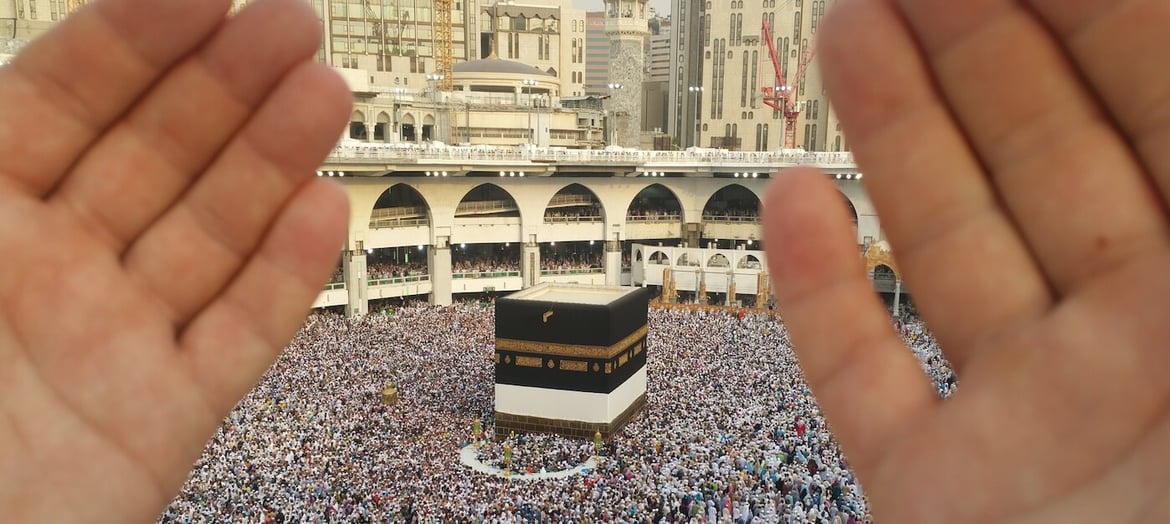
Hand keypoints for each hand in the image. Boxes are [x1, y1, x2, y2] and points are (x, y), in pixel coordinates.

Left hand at [0, 0, 349, 520]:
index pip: (60, 102)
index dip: (135, 41)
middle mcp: (48, 271)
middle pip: (158, 155)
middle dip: (229, 84)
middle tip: (293, 30)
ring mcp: (113, 341)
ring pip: (212, 233)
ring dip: (274, 162)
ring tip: (325, 98)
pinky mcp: (163, 416)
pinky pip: (238, 336)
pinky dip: (287, 278)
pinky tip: (324, 214)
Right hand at [763, 0, 1169, 521]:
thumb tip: (1156, 39)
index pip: (1155, 111)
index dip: (1083, 18)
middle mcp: (1132, 353)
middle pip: (1040, 163)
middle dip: (971, 46)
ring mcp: (1029, 419)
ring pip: (944, 248)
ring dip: (892, 132)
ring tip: (851, 32)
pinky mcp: (942, 488)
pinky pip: (864, 376)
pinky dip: (819, 291)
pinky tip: (795, 205)